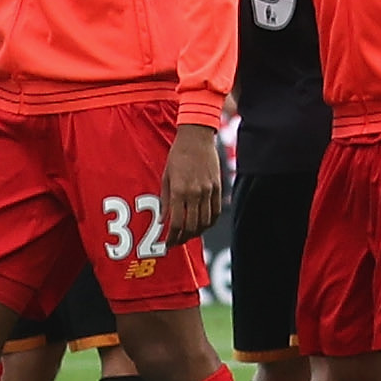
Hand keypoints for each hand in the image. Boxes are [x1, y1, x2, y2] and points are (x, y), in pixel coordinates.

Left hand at [161, 121, 224, 243]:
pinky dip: (210, 223)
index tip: (167, 243)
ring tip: (188, 235)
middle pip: (192, 226)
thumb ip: (164, 200)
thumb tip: (163, 221)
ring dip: (196, 233)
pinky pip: (216, 212)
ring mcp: (208, 191)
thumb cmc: (178, 155)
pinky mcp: (217, 187)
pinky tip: (203, 225)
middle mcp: (195, 193)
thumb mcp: (166, 177)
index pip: (177, 223)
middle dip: (183, 238)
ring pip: (205, 222)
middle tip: (176, 242)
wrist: (196, 137)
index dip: (172, 237)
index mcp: (179, 191)